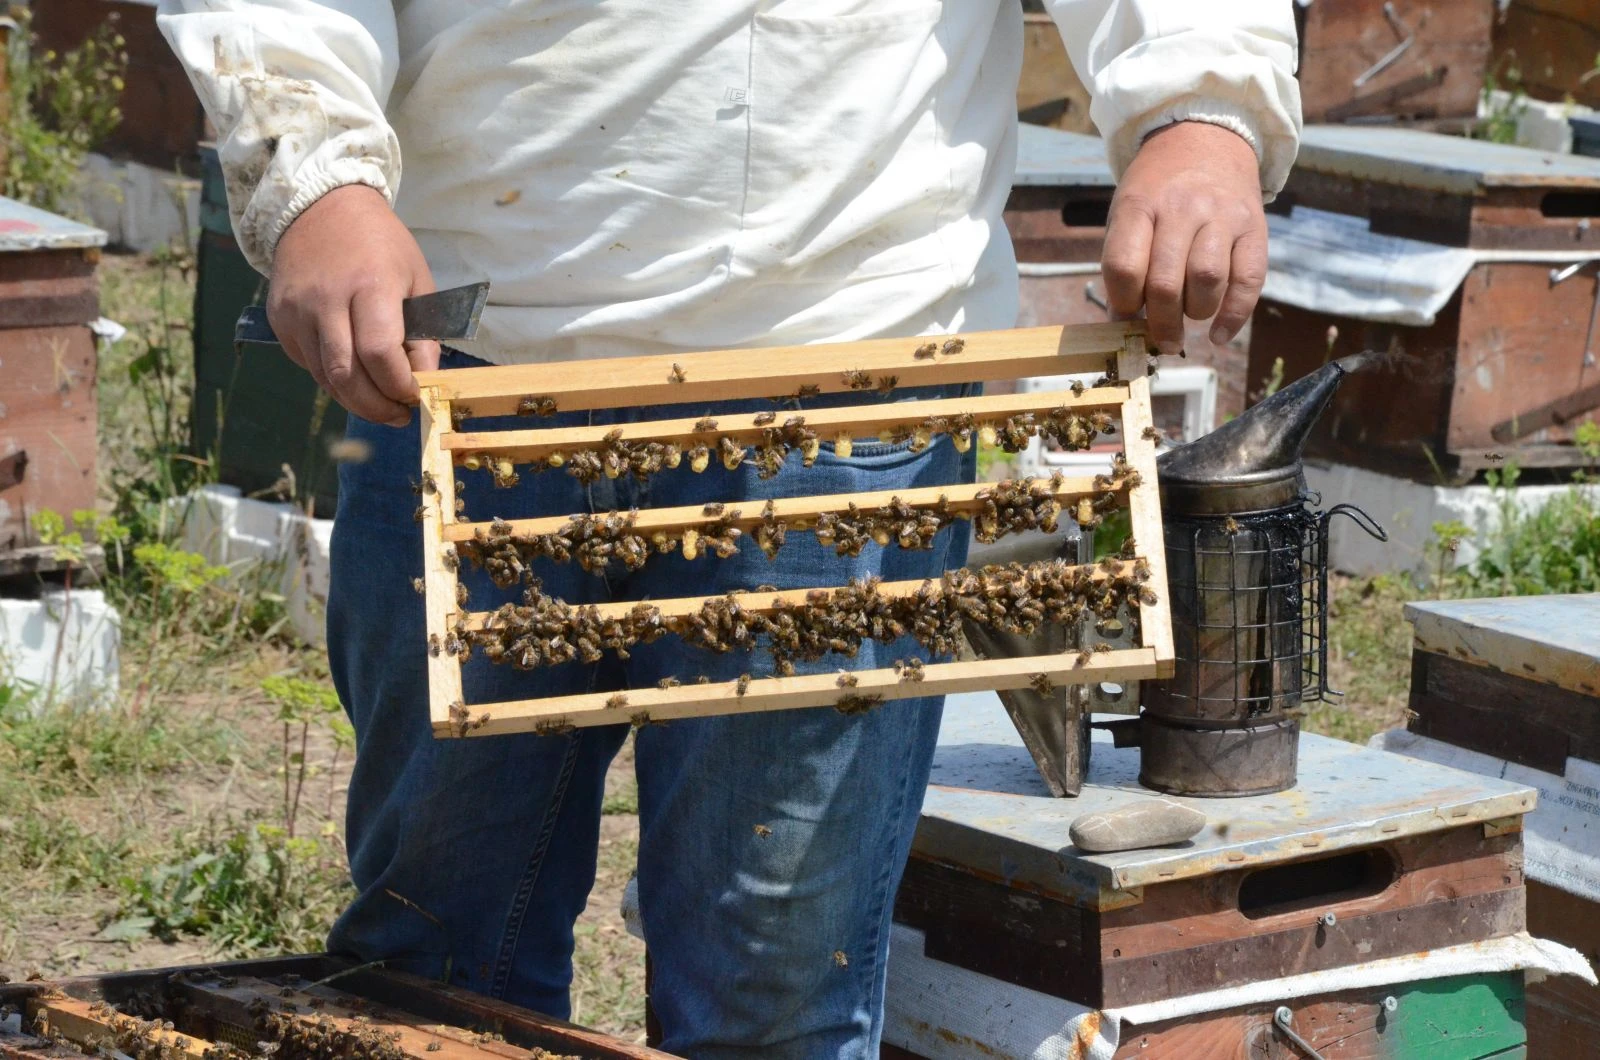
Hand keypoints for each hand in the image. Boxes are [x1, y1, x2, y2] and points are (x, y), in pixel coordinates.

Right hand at [268, 184, 438, 427]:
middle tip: (399, 416)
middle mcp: (326, 300)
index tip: (415, 396)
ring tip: (380, 405)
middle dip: (376, 407)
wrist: (319, 208)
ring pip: (325, 377)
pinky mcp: (279, 319)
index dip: (399, 385)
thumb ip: (423, 332)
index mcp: (369, 285)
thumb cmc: (379, 244)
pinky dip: (333, 380)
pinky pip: (308, 364)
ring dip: (355, 401)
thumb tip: (424, 380)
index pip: (379, 353)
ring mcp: (296, 311)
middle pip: (347, 375)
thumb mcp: (416, 278)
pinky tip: (353, 376)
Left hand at [1101, 121, 1266, 354]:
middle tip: (1160, 338)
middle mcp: (1182, 208)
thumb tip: (1122, 324)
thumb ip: (1123, 262)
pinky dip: (1234, 315)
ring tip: (1189, 315)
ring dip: (1194, 312)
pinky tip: (1219, 334)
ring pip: (1207, 280)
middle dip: (1159, 323)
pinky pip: (1249, 280)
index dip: (1122, 304)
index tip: (1126, 319)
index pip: (1123, 267)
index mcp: (1140, 205)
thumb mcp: (1128, 211)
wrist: (1207, 138)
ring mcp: (1222, 216)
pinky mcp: (1254, 228)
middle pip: (1165, 282)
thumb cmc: (1158, 189)